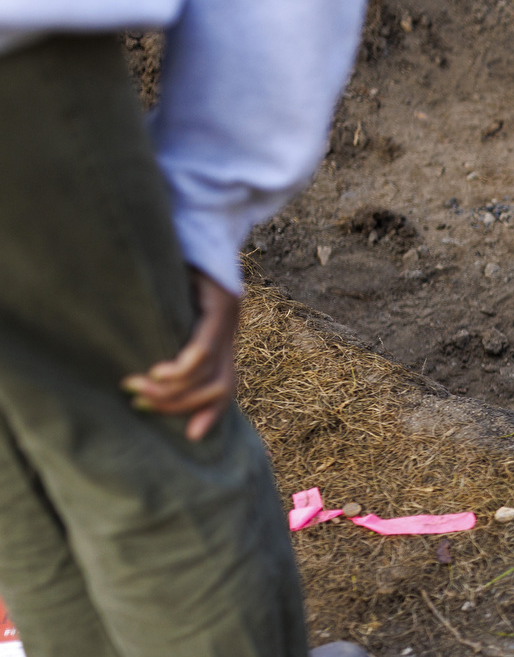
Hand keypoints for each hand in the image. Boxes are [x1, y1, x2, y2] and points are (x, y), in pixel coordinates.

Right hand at [121, 268, 239, 440]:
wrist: (194, 220)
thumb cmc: (176, 264)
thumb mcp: (173, 305)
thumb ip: (169, 332)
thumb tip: (140, 365)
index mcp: (223, 336)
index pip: (225, 384)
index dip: (211, 412)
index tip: (191, 436)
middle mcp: (231, 331)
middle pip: (220, 387)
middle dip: (182, 405)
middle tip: (141, 403)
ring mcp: (229, 318)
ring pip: (210, 373)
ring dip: (175, 389)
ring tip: (140, 387)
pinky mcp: (221, 303)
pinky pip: (205, 346)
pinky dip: (183, 366)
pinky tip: (160, 372)